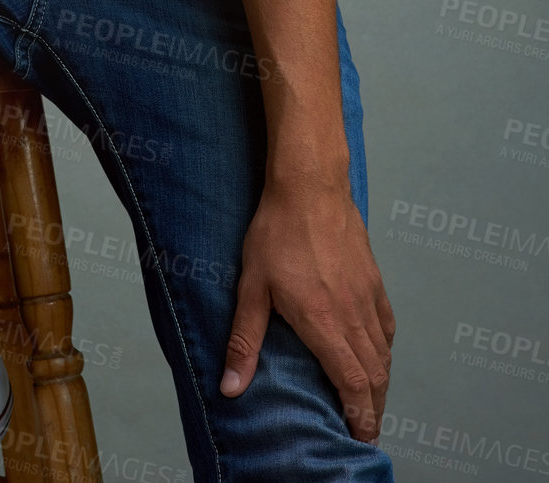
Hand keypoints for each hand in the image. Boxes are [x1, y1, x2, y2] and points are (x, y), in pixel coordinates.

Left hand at [220, 177, 395, 441]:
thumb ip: (244, 340)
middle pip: (374, 374)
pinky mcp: (373, 278)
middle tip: (366, 428)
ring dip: (380, 381)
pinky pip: (387, 323)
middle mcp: (352, 314)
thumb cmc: (277, 231)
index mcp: (324, 322)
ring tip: (371, 400)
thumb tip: (231, 386)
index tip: (361, 436)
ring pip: (383, 351)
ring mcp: (367, 295)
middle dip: (373, 407)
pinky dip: (385, 347)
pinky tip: (378, 352)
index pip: (352, 382)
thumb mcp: (251, 285)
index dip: (359, 414)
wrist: (309, 184)